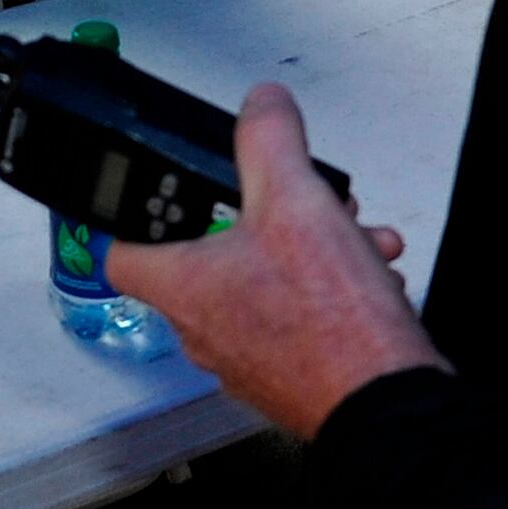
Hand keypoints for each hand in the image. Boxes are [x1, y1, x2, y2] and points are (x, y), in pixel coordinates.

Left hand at [105, 85, 440, 439]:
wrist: (388, 404)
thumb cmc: (332, 325)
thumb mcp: (297, 202)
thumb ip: (270, 140)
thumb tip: (260, 104)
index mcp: (186, 288)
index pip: (119, 252)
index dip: (133, 215)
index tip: (158, 192)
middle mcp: (206, 331)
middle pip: (209, 258)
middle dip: (261, 218)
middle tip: (292, 200)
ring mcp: (246, 359)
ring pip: (262, 283)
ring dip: (307, 248)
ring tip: (353, 236)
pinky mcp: (289, 375)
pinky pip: (295, 317)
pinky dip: (329, 287)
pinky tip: (371, 272)